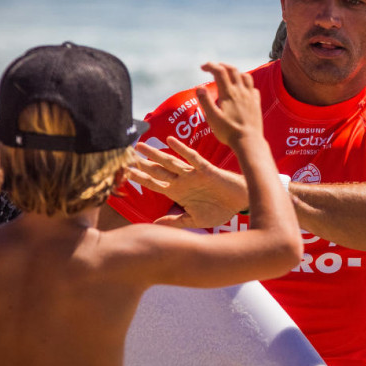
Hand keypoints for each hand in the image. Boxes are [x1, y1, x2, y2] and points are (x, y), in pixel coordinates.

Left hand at [129, 136, 246, 227]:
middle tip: (126, 155)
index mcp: (178, 192)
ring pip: (170, 162)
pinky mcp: (206, 170)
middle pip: (158, 170)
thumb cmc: (219, 210)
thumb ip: (175, 221)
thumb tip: (155, 224)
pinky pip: (192, 158)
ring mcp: (193, 174)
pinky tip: (170, 141)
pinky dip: (181, 150)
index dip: (140, 178)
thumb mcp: (194, 221)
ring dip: (155, 154)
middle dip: (143, 163)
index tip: (125, 173)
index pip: (154, 184)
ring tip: (141, 146)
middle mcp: (182, 181)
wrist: (240, 204)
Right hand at [196, 62, 262, 148]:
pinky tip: (242, 90)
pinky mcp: (256, 104)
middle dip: (222, 66)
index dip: (210, 66)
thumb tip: (199, 87)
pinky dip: (246, 84)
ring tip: (228, 76)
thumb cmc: (229, 132)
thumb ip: (205, 101)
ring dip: (236, 72)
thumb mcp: (212, 118)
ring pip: (245, 76)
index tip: (202, 68)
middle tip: (213, 68)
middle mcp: (241, 92)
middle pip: (233, 70)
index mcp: (228, 94)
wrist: (249, 142)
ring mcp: (250, 97)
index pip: (219, 71)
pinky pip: (253, 88)